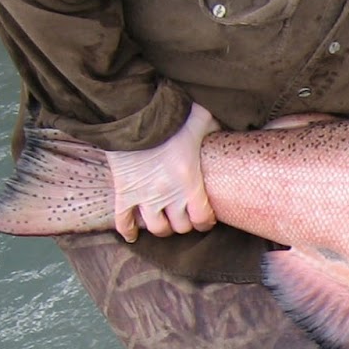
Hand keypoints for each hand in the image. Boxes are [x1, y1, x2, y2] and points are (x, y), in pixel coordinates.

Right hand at [103, 102, 219, 241]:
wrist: (134, 113)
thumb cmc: (172, 117)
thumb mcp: (203, 121)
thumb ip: (215, 131)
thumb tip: (225, 132)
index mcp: (189, 181)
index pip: (202, 218)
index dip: (205, 222)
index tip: (205, 219)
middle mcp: (168, 194)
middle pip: (180, 226)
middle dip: (185, 223)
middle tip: (186, 216)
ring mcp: (144, 196)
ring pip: (156, 228)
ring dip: (163, 227)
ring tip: (165, 221)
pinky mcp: (123, 192)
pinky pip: (124, 221)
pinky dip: (128, 231)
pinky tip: (133, 235)